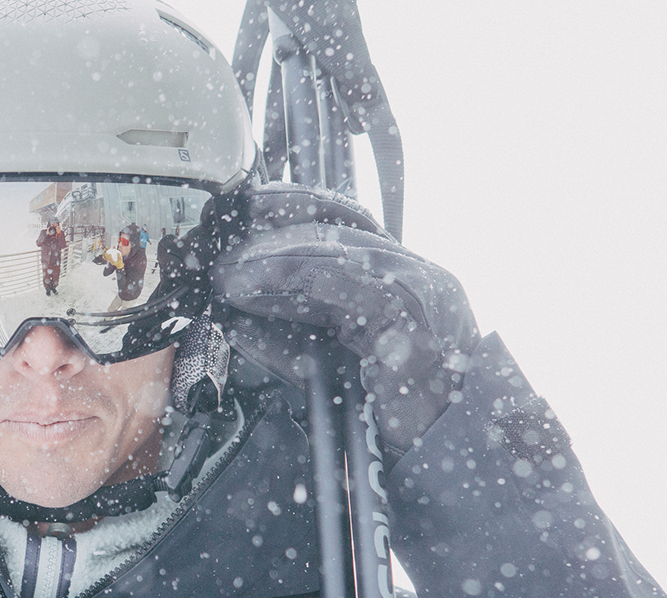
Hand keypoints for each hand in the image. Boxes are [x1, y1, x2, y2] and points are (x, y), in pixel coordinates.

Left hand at [212, 183, 481, 453]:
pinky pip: (335, 280)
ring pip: (331, 248)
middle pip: (334, 225)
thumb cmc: (394, 420)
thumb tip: (231, 316)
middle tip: (219, 254)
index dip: (289, 210)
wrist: (446, 457)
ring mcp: (417, 286)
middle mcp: (413, 272)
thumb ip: (285, 339)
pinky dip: (283, 279)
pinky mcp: (407, 310)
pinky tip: (247, 289)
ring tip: (225, 275)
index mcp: (401, 278)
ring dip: (266, 258)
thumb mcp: (326, 368)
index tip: (242, 211)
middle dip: (268, 231)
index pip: (342, 221)